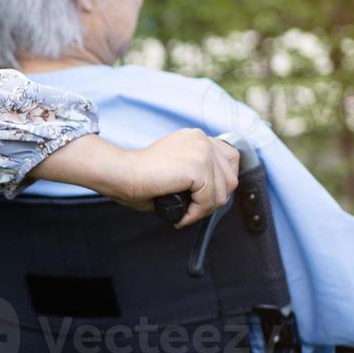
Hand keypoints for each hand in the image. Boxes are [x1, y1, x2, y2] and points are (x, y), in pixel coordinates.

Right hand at [112, 128, 240, 228]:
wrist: (123, 174)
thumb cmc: (139, 176)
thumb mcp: (176, 169)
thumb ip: (196, 175)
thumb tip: (213, 196)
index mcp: (196, 137)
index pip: (229, 159)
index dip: (221, 182)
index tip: (205, 197)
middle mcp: (202, 139)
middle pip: (231, 176)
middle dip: (215, 199)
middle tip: (194, 209)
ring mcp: (202, 151)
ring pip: (222, 191)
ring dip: (205, 209)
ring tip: (186, 213)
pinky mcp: (198, 166)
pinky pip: (209, 199)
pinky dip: (197, 213)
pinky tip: (182, 215)